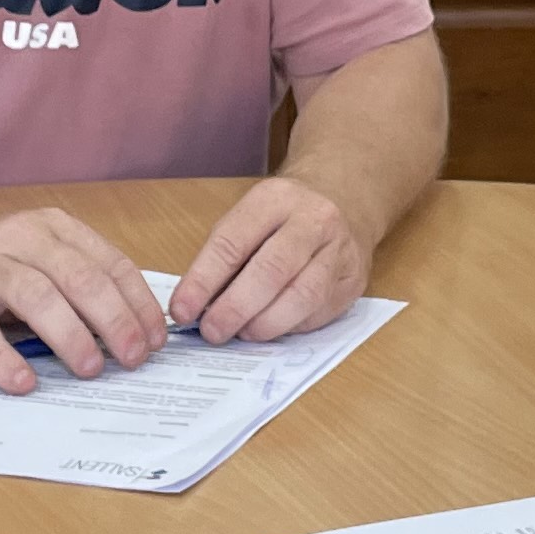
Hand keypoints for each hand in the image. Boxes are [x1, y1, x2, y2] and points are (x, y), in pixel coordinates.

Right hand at [0, 208, 163, 395]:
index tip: (155, 339)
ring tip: (91, 369)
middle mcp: (19, 237)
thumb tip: (136, 333)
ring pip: (35, 295)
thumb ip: (80, 285)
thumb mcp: (39, 262)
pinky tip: (23, 381)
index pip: (108, 262)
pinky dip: (2, 357)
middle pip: (78, 276)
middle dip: (113, 320)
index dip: (137, 303)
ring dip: (69, 335)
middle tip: (134, 358)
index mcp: (51, 228)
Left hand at [168, 176, 368, 344]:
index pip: (233, 242)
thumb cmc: (283, 217)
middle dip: (235, 308)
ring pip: (302, 296)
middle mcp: (313, 221)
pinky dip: (290, 327)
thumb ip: (225, 257)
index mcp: (275, 199)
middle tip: (212, 332)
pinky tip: (271, 328)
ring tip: (242, 334)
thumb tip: (195, 306)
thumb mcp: (250, 217)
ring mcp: (339, 251)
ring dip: (265, 323)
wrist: (346, 200)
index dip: (203, 281)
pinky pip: (319, 313)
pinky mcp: (353, 281)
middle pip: (272, 270)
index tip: (181, 310)